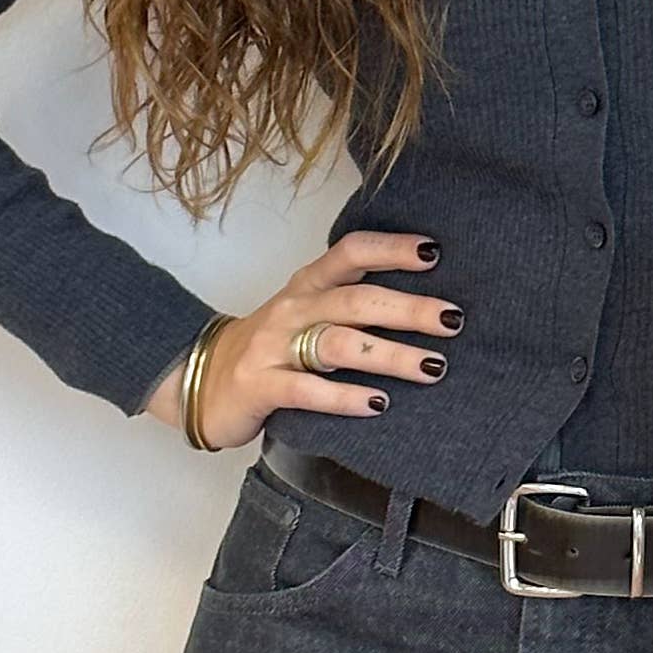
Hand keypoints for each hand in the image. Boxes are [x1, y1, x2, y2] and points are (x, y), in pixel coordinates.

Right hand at [146, 232, 459, 450]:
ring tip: (432, 368)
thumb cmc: (271, 348)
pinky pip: (306, 389)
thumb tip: (428, 306)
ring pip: (337, 344)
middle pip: (355, 300)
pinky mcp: (260, 385)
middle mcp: (293, 308)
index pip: (351, 252)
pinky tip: (378, 404)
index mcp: (307, 284)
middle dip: (408, 310)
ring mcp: (274, 346)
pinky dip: (344, 397)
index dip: (391, 249)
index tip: (435, 252)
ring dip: (389, 355)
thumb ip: (352, 304)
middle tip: (453, 320)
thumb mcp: (306, 313)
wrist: (199, 381)